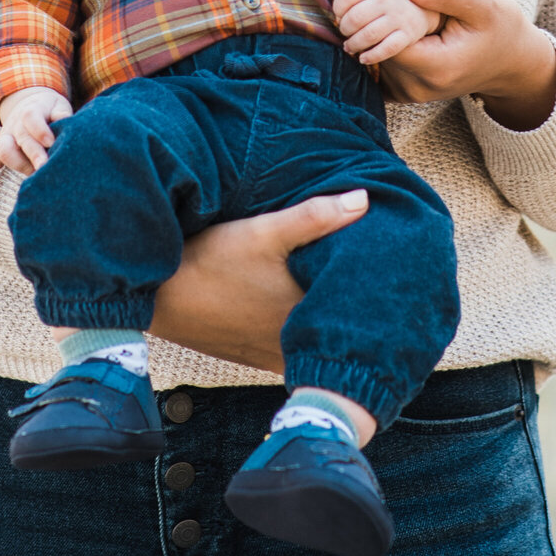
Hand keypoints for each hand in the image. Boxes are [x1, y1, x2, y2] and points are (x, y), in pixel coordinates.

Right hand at [0, 87, 73, 194]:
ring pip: (5, 150)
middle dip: (33, 153)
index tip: (51, 142)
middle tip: (45, 167)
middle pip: (20, 138)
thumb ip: (61, 114)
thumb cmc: (50, 109)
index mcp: (31, 110)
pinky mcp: (0, 149)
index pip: (31, 117)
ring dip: (20, 165)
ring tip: (35, 176)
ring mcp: (6, 137)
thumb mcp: (58, 105)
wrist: (30, 103)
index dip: (40, 130)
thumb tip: (65, 123)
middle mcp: (15, 124)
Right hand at [149, 192, 369, 373]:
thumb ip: (314, 217)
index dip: (380, 292)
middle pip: (340, 329)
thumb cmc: (211, 262)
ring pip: (318, 342)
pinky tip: (308, 316)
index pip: (360, 311)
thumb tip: (365, 200)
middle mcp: (295, 341)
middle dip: (360, 309)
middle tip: (380, 279)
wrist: (158, 298)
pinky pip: (295, 350)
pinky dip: (308, 337)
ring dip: (332, 324)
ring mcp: (274, 354)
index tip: (397, 271)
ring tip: (351, 296)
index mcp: (306, 312)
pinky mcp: (255, 355)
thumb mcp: (261, 232)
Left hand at [331, 0, 438, 64]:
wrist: (425, 5)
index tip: (339, 14)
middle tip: (345, 32)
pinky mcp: (408, 34)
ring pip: (368, 35)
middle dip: (344, 29)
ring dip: (354, 44)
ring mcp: (399, 16)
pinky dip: (372, 56)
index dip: (337, 9)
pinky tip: (363, 58)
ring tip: (350, 46)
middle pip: (355, 17)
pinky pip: (387, 49)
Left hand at [376, 0, 555, 129]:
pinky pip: (378, 66)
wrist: (514, 63)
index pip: (383, 38)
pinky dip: (378, 44)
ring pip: (372, 55)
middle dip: (372, 17)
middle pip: (373, 47)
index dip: (374, 9)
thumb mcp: (482, 3)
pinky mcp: (405, 93)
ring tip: (390, 4)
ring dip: (374, 28)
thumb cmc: (502, 28)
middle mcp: (418, 88)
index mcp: (435, 67)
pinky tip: (391, 25)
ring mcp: (410, 94)